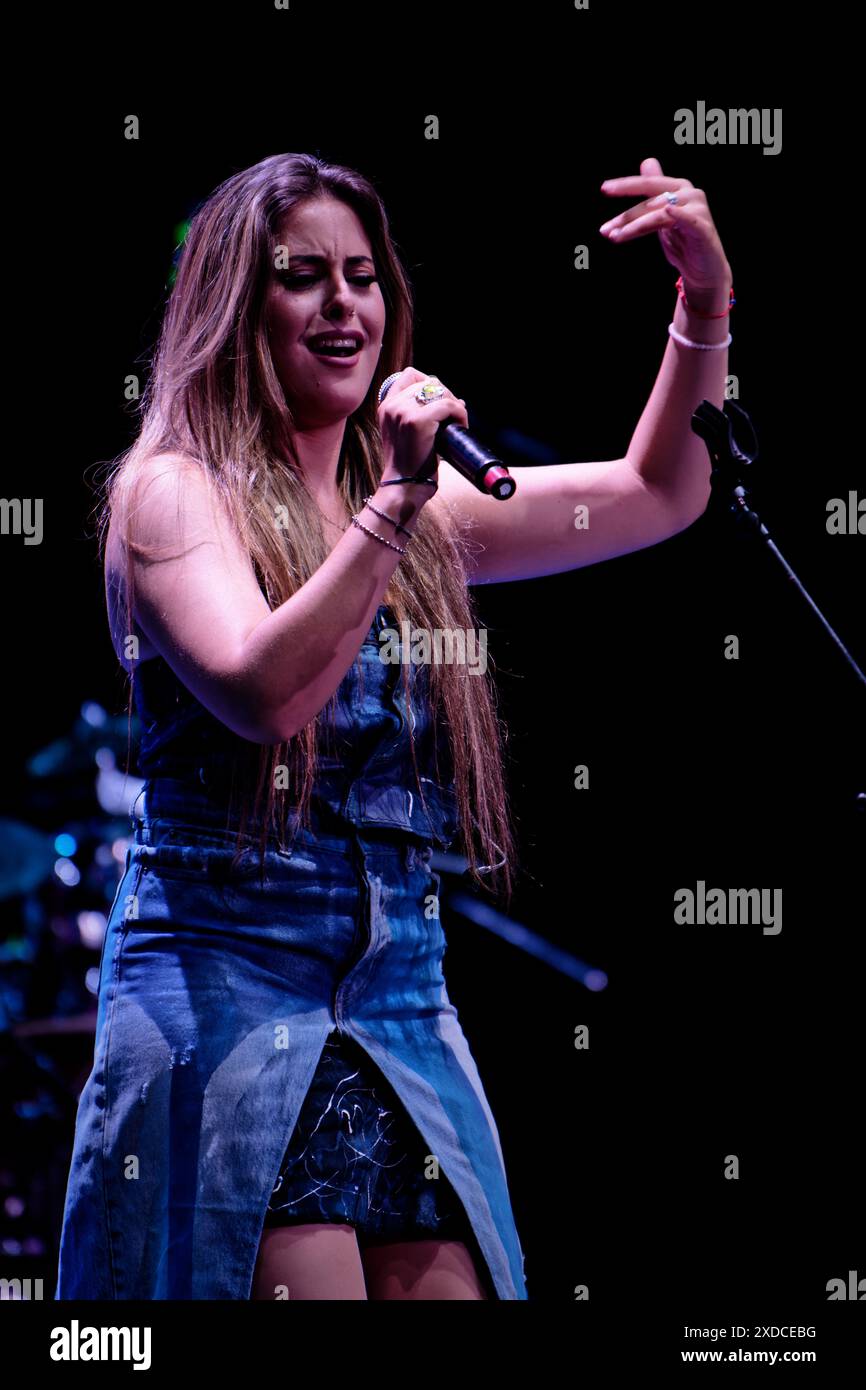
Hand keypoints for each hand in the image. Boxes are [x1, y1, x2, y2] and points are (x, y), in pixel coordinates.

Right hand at [377, 367, 468, 487]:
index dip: (429, 382)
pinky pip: (448, 405)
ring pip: (440, 391)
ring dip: (454, 404)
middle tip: (454, 415)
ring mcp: (403, 412)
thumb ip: (420, 414)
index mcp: (385, 407)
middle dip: (446, 395)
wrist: (404, 487)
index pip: (409, 375)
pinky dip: (460, 414)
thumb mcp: (406, 434)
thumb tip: (455, 400)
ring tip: (458, 421)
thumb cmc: (410, 466)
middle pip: (428, 381)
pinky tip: (462, 425)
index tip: (440, 400)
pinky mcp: (418, 421)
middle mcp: (392, 406)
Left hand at [599, 156, 731, 296]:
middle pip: (651, 201)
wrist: (705, 270)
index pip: (648, 183)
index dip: (626, 185)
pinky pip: (688, 220)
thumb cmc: (683, 241)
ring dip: (635, 227)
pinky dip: (678, 215)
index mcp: (678, 187)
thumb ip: (654, 193)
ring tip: (615, 238)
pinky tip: (668, 211)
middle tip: (604, 229)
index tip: (604, 188)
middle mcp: (689, 193)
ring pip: (660, 215)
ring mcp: (698, 209)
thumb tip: (647, 161)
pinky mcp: (704, 228)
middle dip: (626, 216)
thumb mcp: (663, 216)